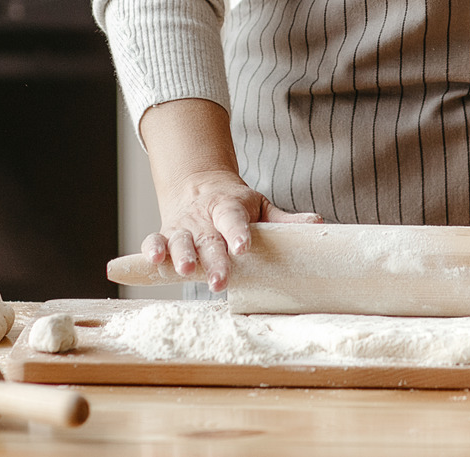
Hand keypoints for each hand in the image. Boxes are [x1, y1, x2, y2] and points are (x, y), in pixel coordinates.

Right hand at [143, 168, 320, 291]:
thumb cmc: (237, 205)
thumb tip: (318, 223)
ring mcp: (183, 227)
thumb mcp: (260, 206)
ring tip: (185, 271)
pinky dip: (151, 250)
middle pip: (208, 239)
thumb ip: (284, 220)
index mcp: (229, 208)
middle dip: (212, 260)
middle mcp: (204, 218)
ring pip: (180, 241)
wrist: (198, 187)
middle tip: (219, 281)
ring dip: (181, 256)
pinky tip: (153, 262)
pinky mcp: (166, 235)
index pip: (234, 219)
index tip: (243, 247)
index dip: (238, 233)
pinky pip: (154, 241)